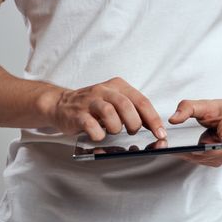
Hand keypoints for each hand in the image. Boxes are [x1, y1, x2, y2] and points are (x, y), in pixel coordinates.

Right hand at [40, 77, 166, 140]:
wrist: (61, 104)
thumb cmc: (94, 106)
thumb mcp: (116, 103)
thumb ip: (134, 111)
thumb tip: (155, 127)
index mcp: (118, 86)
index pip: (141, 101)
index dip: (153, 119)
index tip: (160, 133)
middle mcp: (104, 90)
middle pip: (126, 105)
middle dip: (134, 123)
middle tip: (132, 132)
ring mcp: (89, 101)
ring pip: (109, 112)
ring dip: (115, 127)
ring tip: (113, 131)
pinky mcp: (77, 114)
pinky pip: (91, 125)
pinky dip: (98, 134)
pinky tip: (99, 135)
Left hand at [168, 98, 221, 166]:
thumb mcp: (208, 104)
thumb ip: (188, 108)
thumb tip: (173, 119)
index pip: (212, 150)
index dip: (195, 151)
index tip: (179, 149)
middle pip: (204, 157)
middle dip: (186, 152)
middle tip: (165, 147)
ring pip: (202, 160)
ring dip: (188, 154)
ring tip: (171, 148)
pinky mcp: (219, 159)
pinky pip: (203, 160)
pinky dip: (193, 155)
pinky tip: (182, 149)